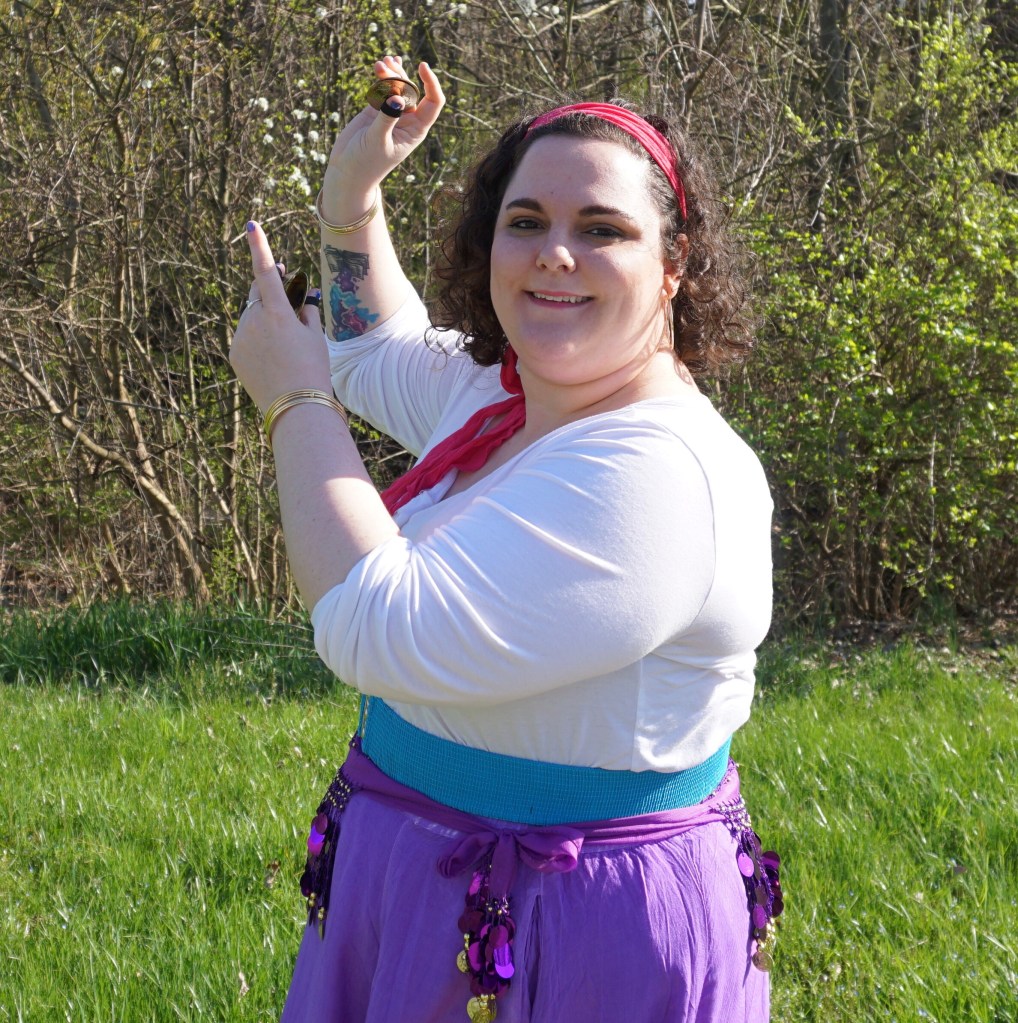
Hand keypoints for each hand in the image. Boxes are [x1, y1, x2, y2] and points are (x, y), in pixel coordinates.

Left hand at [230, 222, 331, 413]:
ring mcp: (241, 338)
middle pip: (257, 295)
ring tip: (286, 348)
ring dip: (266, 323)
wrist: (296, 407)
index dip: (260, 248)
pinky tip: (274, 361)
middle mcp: (254, 322)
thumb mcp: (316, 338)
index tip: (252, 226)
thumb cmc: (313, 370)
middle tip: (286, 297)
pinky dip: (258, 342)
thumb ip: (307, 314)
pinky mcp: (234, 354)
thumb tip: (301, 303)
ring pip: (252, 319)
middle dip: (269, 292)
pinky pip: (246, 338)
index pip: (266, 272)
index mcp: (277, 313)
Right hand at [324, 56, 444, 193]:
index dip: (431, 83)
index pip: (433, 103)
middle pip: (412, 90)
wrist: (348, 171)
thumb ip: (387, 118)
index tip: (422, 67)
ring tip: (380, 63)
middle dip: (400, 75)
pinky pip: (383, 89)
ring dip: (391, 72)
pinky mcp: (376, 110)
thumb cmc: (365, 163)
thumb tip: (398, 96)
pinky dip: (383, 77)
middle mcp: (407, 121)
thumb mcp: (377, 141)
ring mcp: (392, 114)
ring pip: (397, 87)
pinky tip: (383, 64)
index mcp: (416, 130)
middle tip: (383, 67)